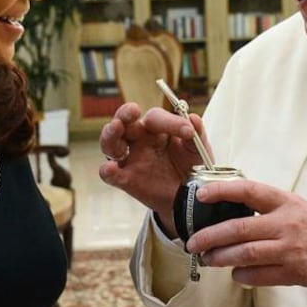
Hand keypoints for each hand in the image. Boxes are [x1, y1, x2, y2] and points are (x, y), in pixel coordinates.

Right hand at [98, 103, 210, 236]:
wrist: (189, 196)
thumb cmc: (191, 167)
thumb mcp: (198, 150)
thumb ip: (197, 134)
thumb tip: (193, 118)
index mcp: (157, 129)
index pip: (155, 117)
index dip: (170, 121)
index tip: (188, 132)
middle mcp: (140, 140)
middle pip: (124, 121)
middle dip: (125, 114)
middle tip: (133, 110)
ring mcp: (130, 159)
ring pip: (110, 142)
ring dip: (110, 134)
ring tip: (116, 127)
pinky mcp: (126, 180)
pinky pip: (110, 174)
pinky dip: (107, 170)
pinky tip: (111, 168)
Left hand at [185, 179, 306, 297]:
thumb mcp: (293, 205)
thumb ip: (264, 205)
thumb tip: (226, 205)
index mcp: (285, 202)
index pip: (248, 190)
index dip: (223, 191)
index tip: (202, 194)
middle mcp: (286, 224)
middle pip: (239, 229)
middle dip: (210, 236)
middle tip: (193, 242)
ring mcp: (289, 249)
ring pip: (245, 254)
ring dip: (221, 258)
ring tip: (207, 259)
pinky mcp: (292, 272)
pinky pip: (258, 276)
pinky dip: (242, 276)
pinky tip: (235, 273)